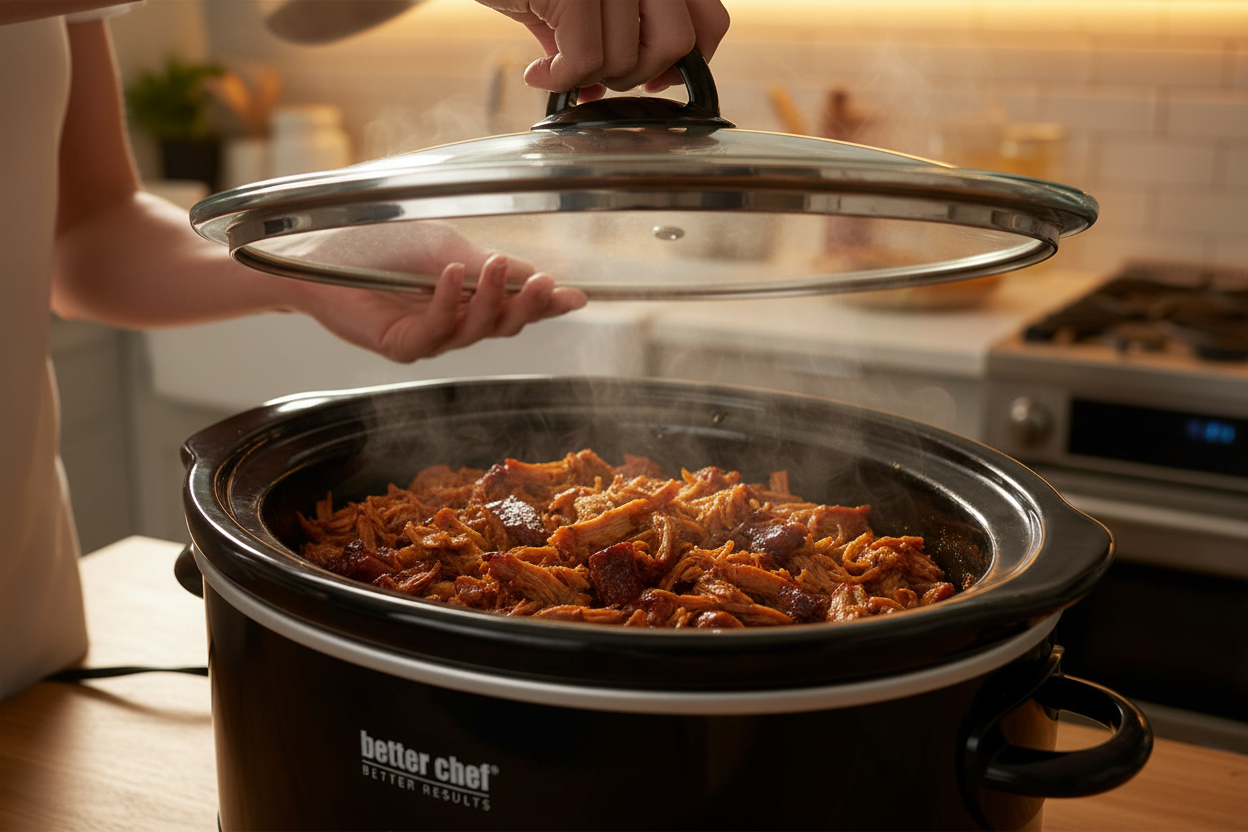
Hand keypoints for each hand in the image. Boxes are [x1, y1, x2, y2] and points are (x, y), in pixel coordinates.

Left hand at [286, 253, 586, 362]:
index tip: (576, 298)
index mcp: (469, 295)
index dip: (547, 304)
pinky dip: (448, 301)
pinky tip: (452, 276)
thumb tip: (539, 274)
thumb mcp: (443, 244)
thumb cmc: (377, 244)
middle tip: (544, 285)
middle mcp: (455, 320)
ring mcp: (431, 337)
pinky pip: (437, 331)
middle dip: (528, 306)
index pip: (516, 304)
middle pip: (505, 324)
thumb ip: (487, 263)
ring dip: (490, 298)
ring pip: (476, 330)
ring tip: (495, 267)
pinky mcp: (404, 346)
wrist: (318, 253)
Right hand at [475, 0, 728, 100]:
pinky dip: (557, 81)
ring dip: (589, 78)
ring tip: (557, 65)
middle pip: (677, 46)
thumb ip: (618, 34)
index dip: (687, 62)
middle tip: (599, 75)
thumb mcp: (582, 2)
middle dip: (637, 76)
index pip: (710, 22)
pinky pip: (583, 61)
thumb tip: (631, 88)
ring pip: (627, 59)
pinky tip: (538, 74)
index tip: (653, 77)